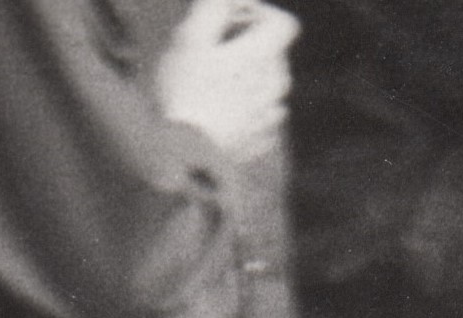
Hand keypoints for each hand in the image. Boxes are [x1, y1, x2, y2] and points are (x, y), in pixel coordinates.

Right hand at [160, 0, 293, 161]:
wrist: (178, 157)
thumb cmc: (182, 92)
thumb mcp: (191, 37)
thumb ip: (215, 5)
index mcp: (266, 55)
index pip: (284, 24)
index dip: (260, 17)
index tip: (233, 25)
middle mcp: (276, 85)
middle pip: (273, 55)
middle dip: (250, 50)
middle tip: (213, 59)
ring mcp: (269, 118)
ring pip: (266, 88)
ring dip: (247, 82)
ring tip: (214, 91)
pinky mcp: (259, 144)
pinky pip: (259, 119)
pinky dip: (245, 113)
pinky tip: (219, 117)